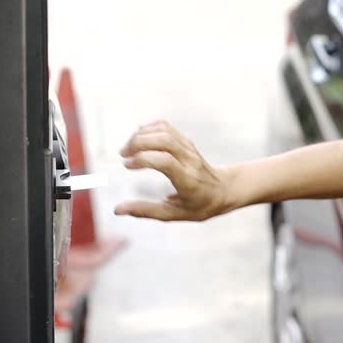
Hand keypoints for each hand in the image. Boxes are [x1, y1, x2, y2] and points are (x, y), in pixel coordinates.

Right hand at [114, 120, 231, 220]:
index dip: (143, 159)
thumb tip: (118, 210)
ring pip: (164, 130)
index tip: (126, 165)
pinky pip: (166, 127)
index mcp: (188, 180)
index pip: (165, 161)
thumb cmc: (200, 205)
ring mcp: (189, 148)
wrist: (225, 189)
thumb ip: (147, 211)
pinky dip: (148, 129)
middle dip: (138, 143)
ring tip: (127, 149)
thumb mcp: (175, 215)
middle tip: (123, 155)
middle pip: (163, 140)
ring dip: (141, 135)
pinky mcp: (186, 141)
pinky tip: (137, 139)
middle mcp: (189, 160)